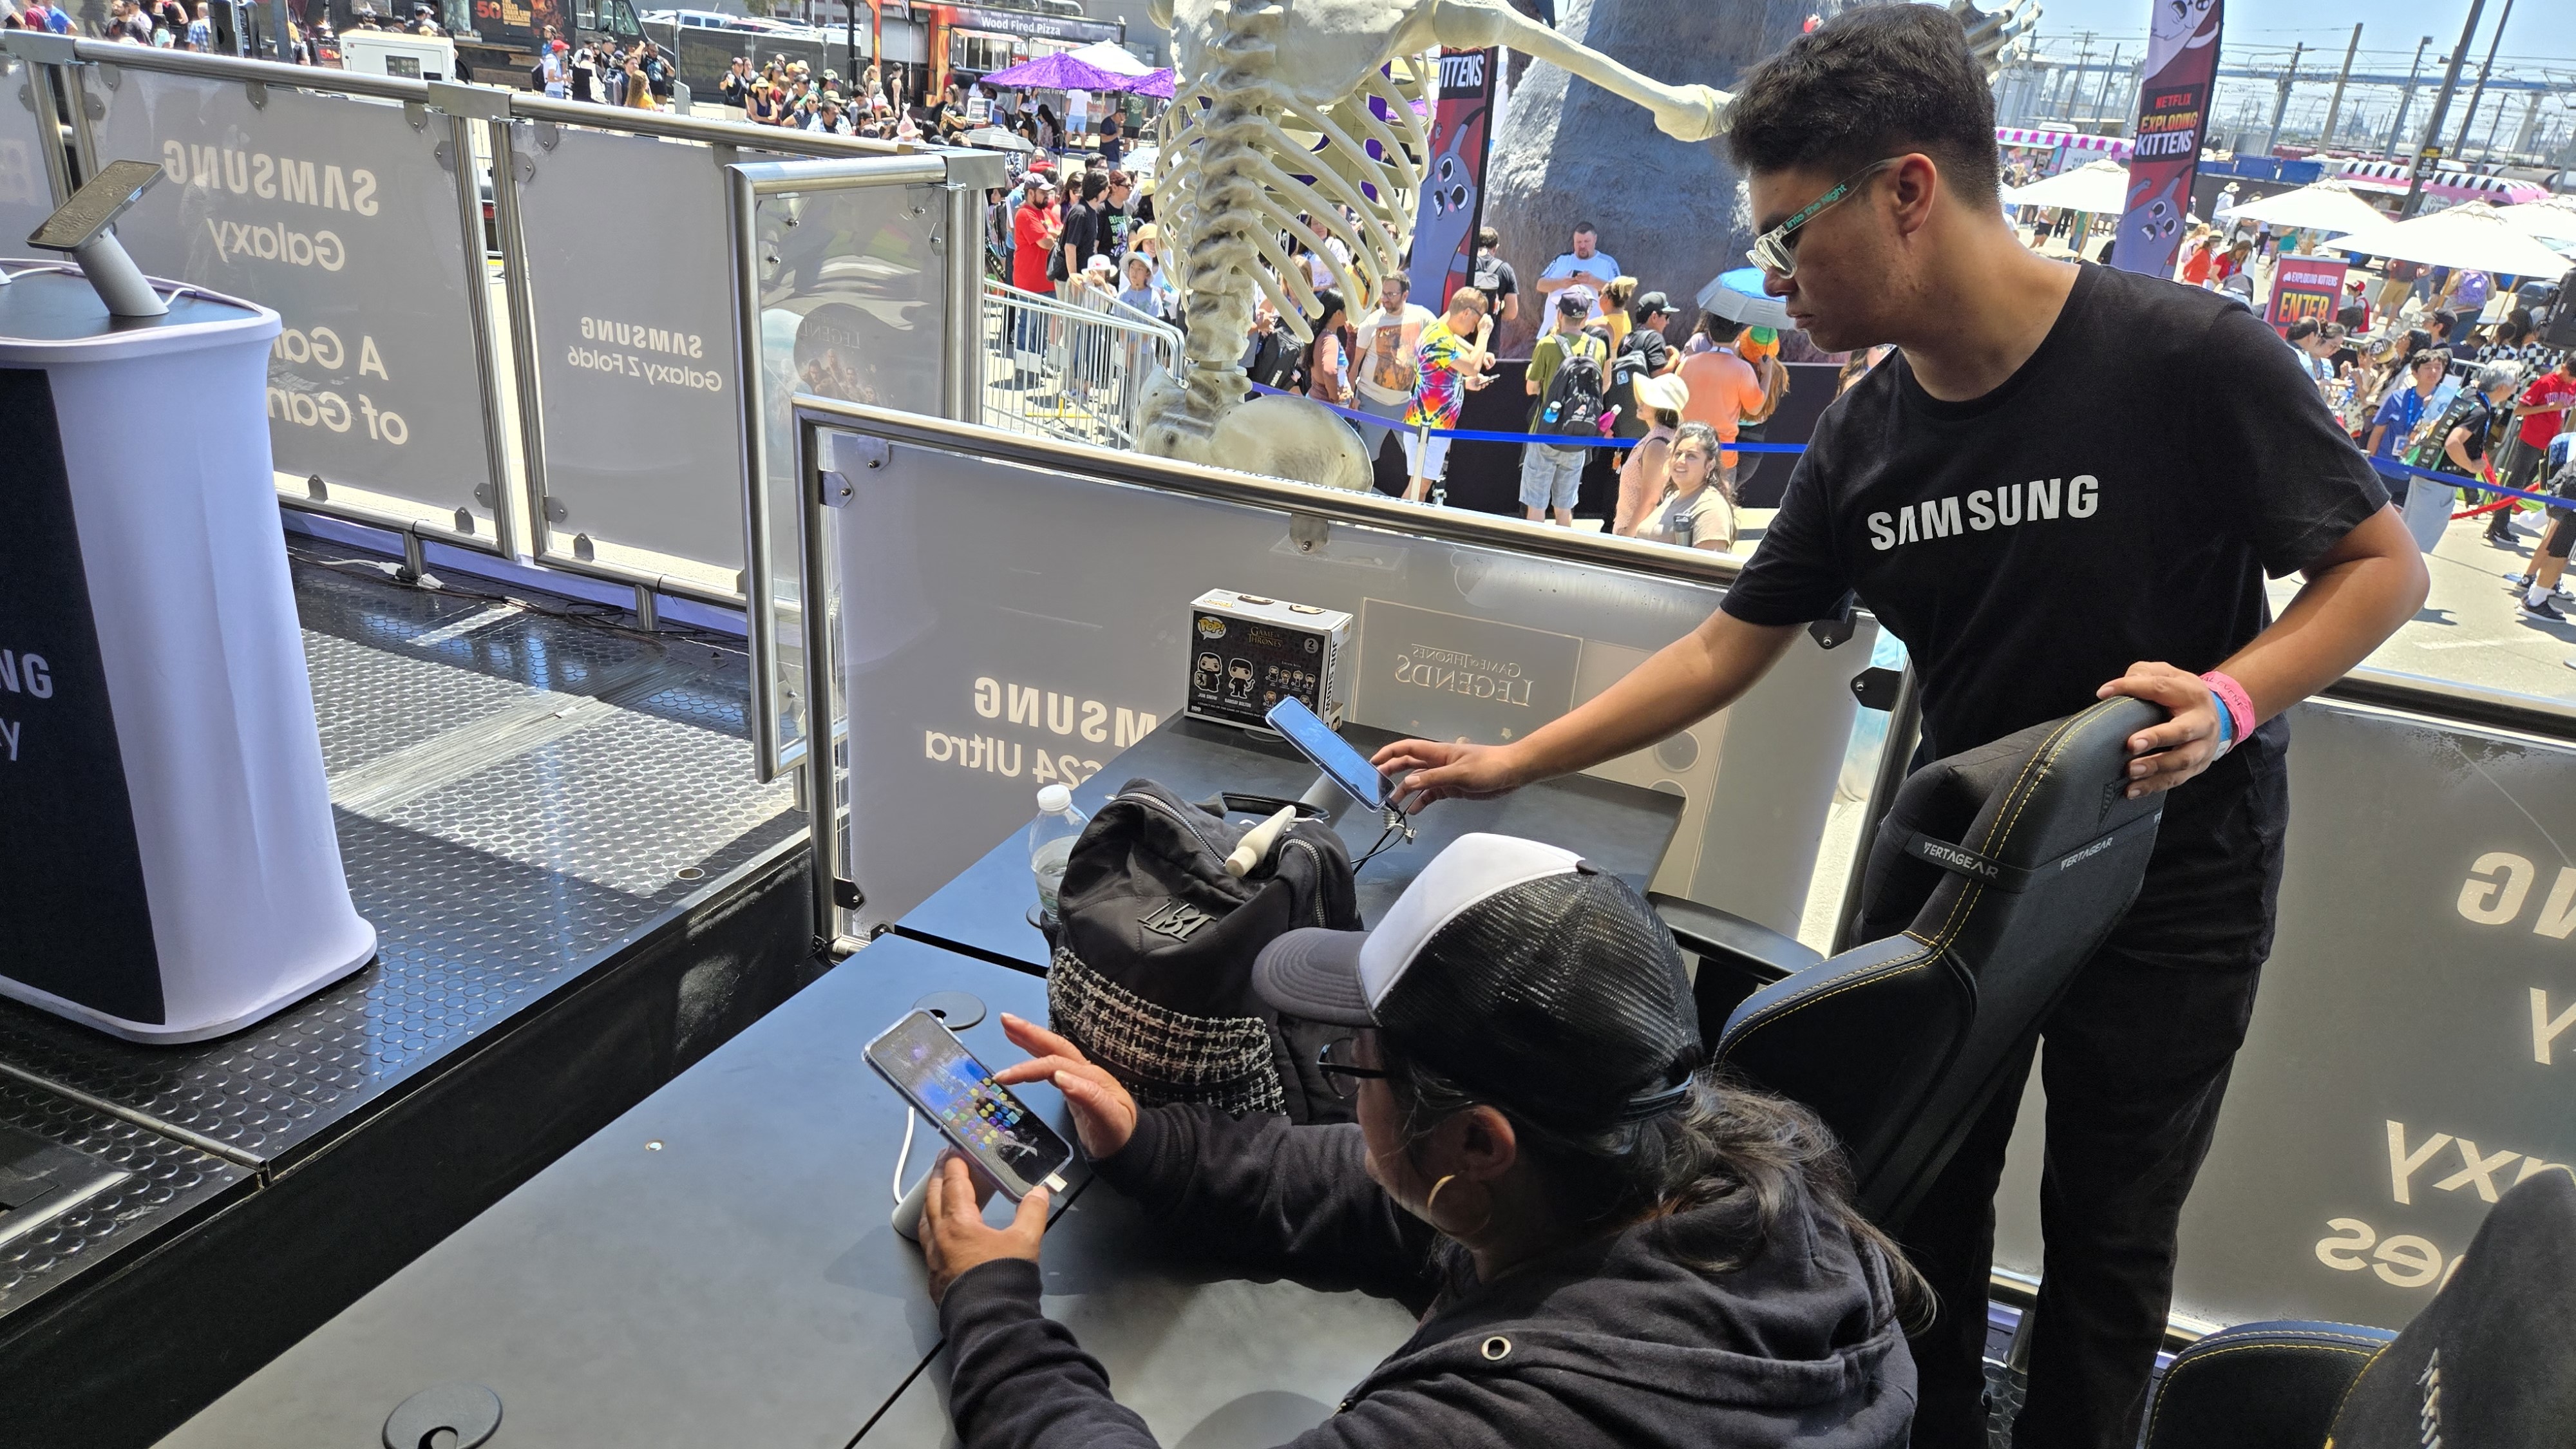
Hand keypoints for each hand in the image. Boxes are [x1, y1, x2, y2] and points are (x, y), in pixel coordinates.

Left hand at [919, 1151, 1048, 1303]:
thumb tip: (1039, 1191)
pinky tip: (941, 1234)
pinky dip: (932, 1228)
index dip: (955, 1164)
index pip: (954, 1184)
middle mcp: (940, 1237)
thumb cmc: (1004, 1276)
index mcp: (959, 1223)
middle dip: (939, 1178)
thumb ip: (1032, 1212)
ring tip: (938, 1194)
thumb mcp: (1025, 1241)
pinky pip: (928, 1243)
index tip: (954, 1149)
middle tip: (944, 1163)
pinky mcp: (933, 1278)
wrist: (989, 1320)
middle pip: (933, 1198)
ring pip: (926, 1221)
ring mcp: (933, 1259)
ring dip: (932, 1203)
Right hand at [990, 1013, 1137, 1157]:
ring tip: (1008, 1027)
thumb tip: (1061, 1078)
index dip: (1033, 1069)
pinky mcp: (1074, 1085)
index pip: (1056, 1066)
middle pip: (1055, 1046)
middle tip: (1005, 1020)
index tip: (1010, 1076)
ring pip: (1053, 1051)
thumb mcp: (1109, 1119)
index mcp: (1092, 1077)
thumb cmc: (1119, 1134)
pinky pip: (1052, 1064)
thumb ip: (1089, 1098)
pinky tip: (1024, 1049)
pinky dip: (1035, 1054)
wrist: (1130, 1144)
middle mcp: (1085, 1071)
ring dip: (1030, 1038)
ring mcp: (1080, 1076)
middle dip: (1029, 1033)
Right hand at [1371, 737, 1528, 812]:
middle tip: (1375, 785)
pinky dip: (1421, 802)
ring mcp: (1444, 776)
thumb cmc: (1487, 767)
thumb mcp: (1459, 773)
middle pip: (1408, 764)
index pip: (1407, 749)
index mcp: (1437, 753)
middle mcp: (1437, 763)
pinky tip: (1413, 812)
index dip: (1388, 753)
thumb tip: (1406, 783)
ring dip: (1404, 791)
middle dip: (1391, 772)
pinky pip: (1431, 795)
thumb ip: (1433, 778)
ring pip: (1417, 782)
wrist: (1511, 773)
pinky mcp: (1452, 788)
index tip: (1372, 763)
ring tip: (1391, 804)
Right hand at [1475, 315, 1492, 338]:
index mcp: (1484, 318)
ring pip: (1491, 319)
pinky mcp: (1492, 324)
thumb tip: (1482, 317)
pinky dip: (1490, 323)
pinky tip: (1488, 325)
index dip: (1484, 316)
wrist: (1484, 333)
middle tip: (1486, 320)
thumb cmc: (1480, 329)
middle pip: (1489, 316)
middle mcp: (1488, 319)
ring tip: (1487, 323)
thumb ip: (1481, 319)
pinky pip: (1492, 322)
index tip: (1484, 317)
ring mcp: (1491, 322)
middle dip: (1487, 317)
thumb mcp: (1479, 323)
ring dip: (1489, 320)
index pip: (1486, 314)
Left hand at [2094, 661, 2227, 797]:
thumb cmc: (2182, 695)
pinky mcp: (2197, 767)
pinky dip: (2153, 786)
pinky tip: (2132, 790)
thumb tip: (2117, 687)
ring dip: (2155, 767)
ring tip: (2130, 770)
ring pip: (2182, 761)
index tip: (2103, 693)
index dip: (2132, 688)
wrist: (2219, 715)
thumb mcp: (2169, 675)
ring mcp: (2202, 747)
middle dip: (2157, 738)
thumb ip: (2145, 674)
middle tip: (2131, 744)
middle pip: (2182, 731)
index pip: (2160, 688)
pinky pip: (2176, 780)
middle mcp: (2202, 722)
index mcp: (2191, 694)